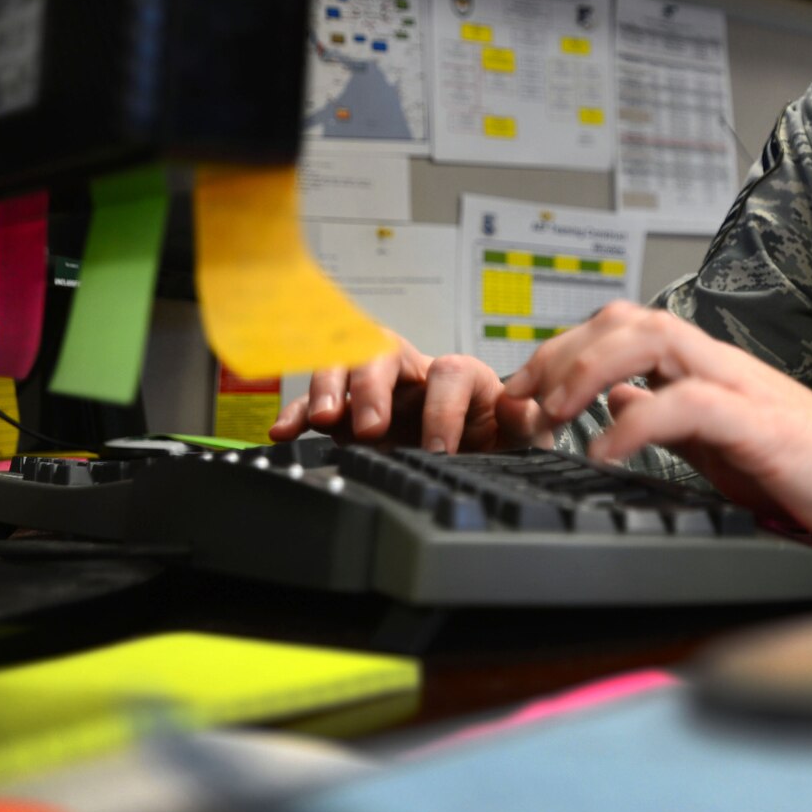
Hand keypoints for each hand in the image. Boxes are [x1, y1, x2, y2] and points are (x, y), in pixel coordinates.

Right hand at [269, 332, 549, 452]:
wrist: (482, 458)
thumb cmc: (502, 440)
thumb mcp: (526, 431)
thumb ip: (524, 417)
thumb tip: (516, 403)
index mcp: (463, 375)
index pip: (450, 373)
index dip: (443, 409)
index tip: (438, 449)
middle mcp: (416, 373)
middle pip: (387, 353)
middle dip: (374, 385)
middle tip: (370, 426)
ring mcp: (380, 390)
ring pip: (346, 365)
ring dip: (331, 387)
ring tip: (322, 419)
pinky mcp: (352, 414)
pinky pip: (320, 404)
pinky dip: (300, 412)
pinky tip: (284, 430)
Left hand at [504, 302, 811, 544]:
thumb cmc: (795, 464)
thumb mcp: (710, 440)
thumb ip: (662, 415)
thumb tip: (611, 403)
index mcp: (699, 367)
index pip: (621, 328)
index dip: (563, 349)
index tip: (519, 390)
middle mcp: (715, 364)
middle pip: (629, 320)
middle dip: (565, 350)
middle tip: (522, 397)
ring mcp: (737, 387)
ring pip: (655, 338)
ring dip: (590, 369)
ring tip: (552, 413)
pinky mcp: (757, 424)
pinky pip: (688, 405)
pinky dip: (637, 423)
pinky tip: (603, 451)